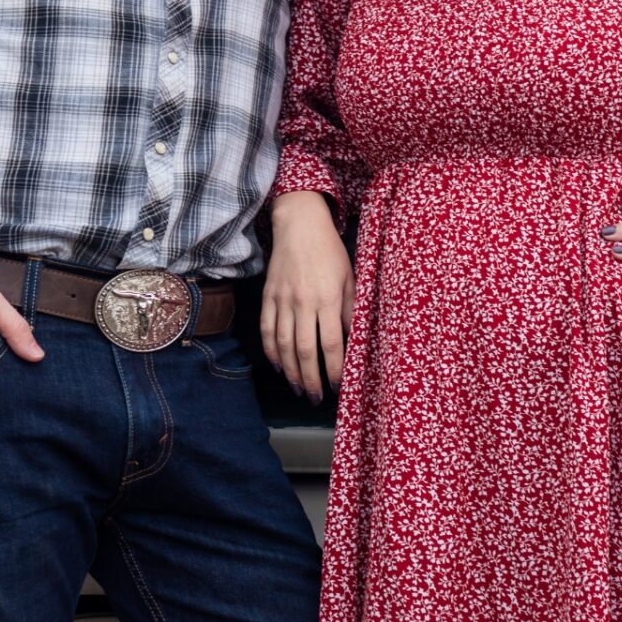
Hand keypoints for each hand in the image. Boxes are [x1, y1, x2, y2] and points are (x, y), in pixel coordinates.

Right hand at [262, 191, 353, 403]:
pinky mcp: (268, 297)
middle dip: (311, 379)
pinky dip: (271, 351)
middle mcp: (303, 303)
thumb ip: (351, 310)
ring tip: (299, 388)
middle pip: (305, 351)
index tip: (338, 386)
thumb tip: (355, 340)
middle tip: (317, 397)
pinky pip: (266, 330)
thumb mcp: (350, 278)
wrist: (299, 224)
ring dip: (291, 371)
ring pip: (284, 345)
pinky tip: (278, 365)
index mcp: (327, 298)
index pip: (332, 344)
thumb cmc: (329, 251)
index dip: (335, 370)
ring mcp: (282, 301)